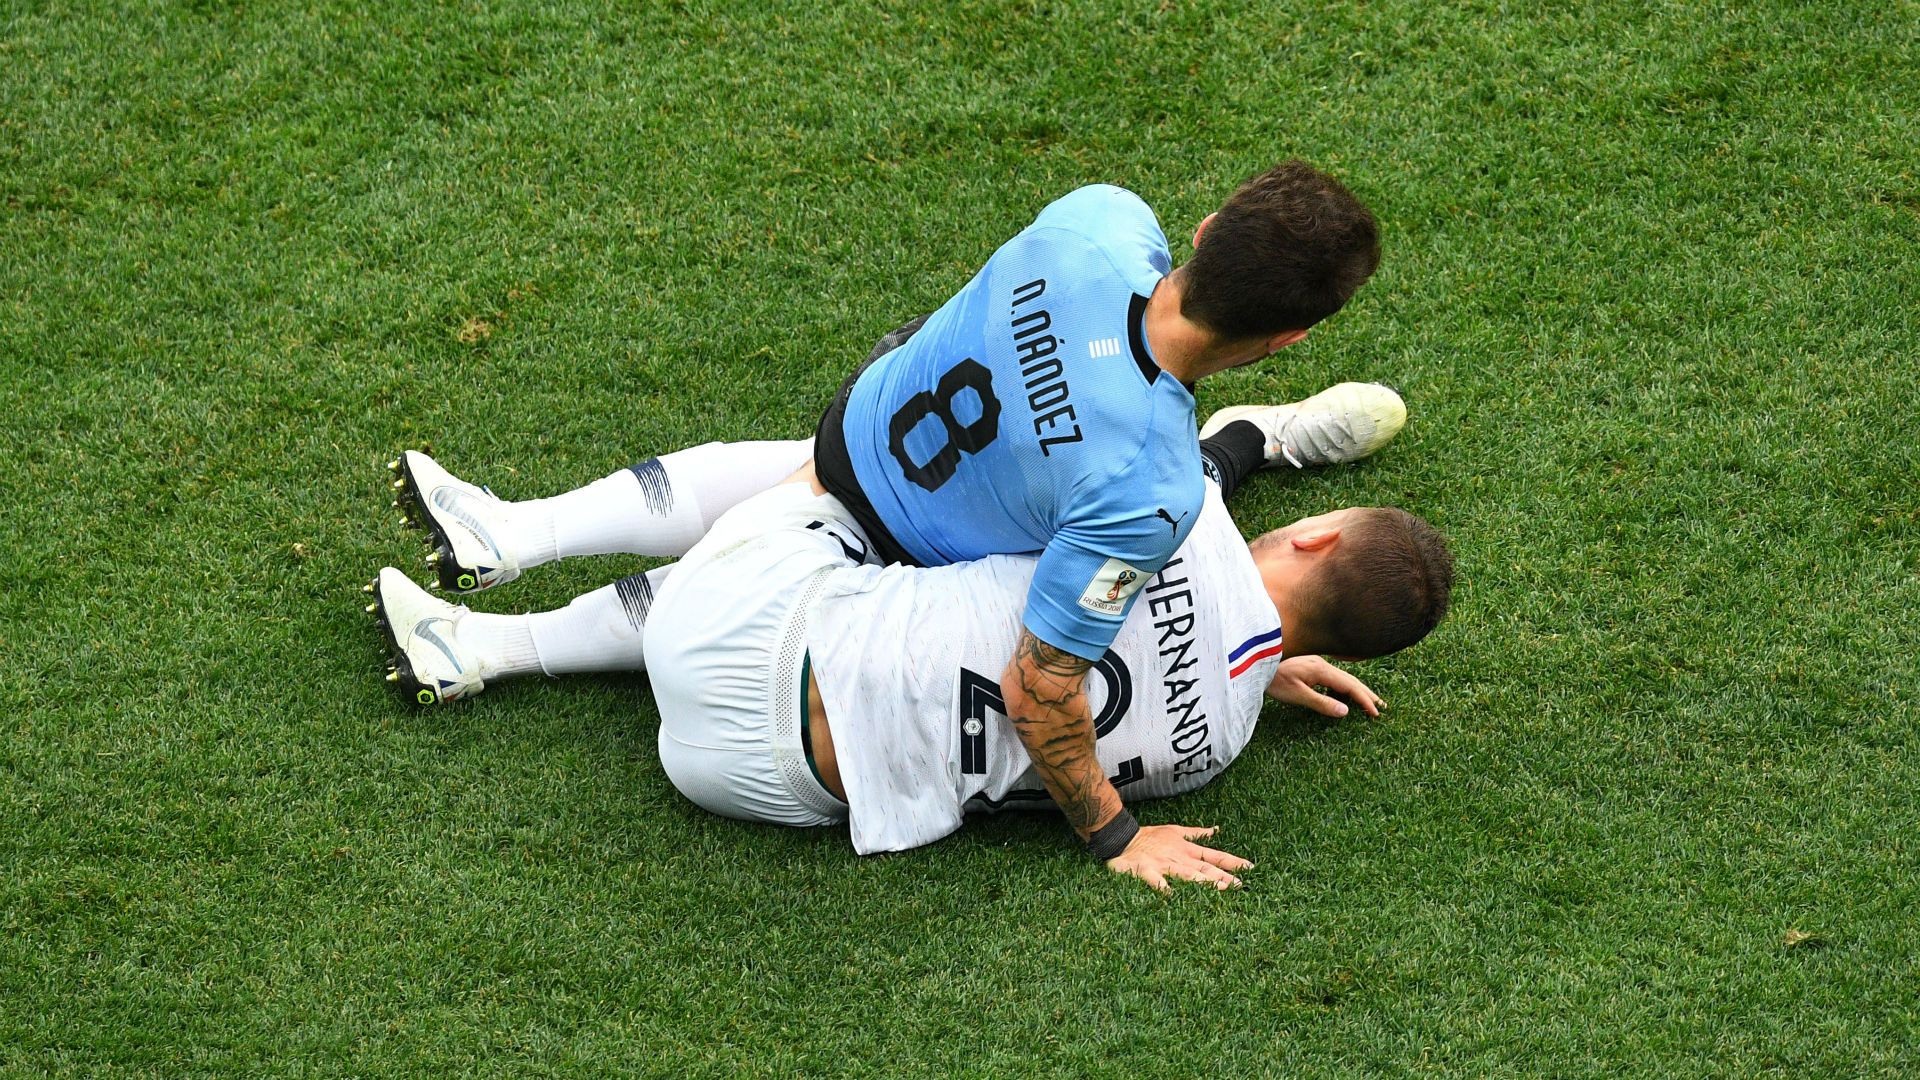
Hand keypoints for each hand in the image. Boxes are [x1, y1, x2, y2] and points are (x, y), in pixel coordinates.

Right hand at [1105, 824, 1250, 892]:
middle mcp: (1178, 858)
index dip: (1232, 861)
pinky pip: (1155, 880)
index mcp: (1186, 850)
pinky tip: (1171, 896)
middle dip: (1223, 876)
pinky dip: (1162, 887)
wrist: (1122, 838)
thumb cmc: (1149, 837)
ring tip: (1219, 888)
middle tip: (1240, 885)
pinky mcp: (1145, 871)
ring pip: (1186, 874)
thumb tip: (1216, 830)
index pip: (1214, 856)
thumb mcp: (1175, 831)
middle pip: (1205, 868)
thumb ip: (1196, 833)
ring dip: (1203, 881)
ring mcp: (1163, 864)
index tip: (1250, 868)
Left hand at [1265, 655, 1382, 717]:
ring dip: (1356, 690)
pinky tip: (1341, 695)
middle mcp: (1322, 664)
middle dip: (1366, 694)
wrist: (1254, 661)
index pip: (1350, 686)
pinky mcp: (1309, 666)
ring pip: (1342, 678)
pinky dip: (1342, 687)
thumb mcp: (1297, 694)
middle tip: (1382, 707)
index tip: (1376, 713)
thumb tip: (1345, 711)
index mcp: (1322, 670)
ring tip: (1367, 702)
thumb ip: (1321, 703)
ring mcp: (1315, 663)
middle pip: (1350, 680)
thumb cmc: (1272, 679)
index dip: (1364, 700)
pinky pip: (1332, 677)